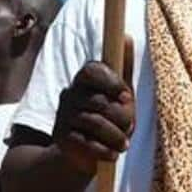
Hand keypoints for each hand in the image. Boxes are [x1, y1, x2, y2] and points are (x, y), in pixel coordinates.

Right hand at [52, 40, 135, 174]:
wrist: (83, 154)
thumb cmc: (108, 118)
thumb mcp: (120, 94)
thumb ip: (124, 68)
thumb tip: (126, 36)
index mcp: (84, 79)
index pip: (92, 70)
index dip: (111, 82)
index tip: (126, 96)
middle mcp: (70, 94)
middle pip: (100, 101)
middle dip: (122, 117)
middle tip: (130, 127)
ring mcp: (63, 117)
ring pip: (95, 123)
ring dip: (116, 136)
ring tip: (124, 145)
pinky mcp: (61, 138)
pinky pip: (86, 143)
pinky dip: (105, 151)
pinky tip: (113, 154)